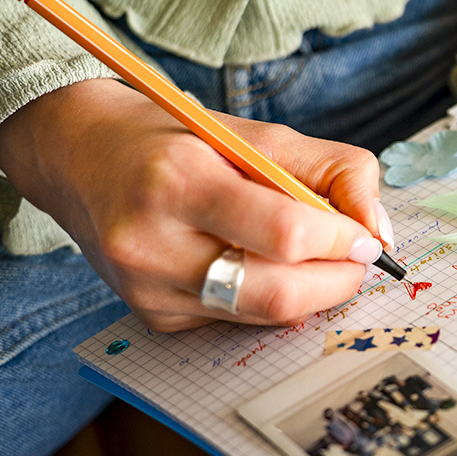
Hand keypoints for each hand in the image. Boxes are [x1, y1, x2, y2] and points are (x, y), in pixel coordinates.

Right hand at [0, 78, 389, 330]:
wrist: (79, 156)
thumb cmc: (177, 139)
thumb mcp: (258, 133)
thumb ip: (333, 170)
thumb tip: (377, 232)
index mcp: (180, 180)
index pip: (285, 233)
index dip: (341, 241)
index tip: (366, 238)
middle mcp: (152, 242)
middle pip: (277, 292)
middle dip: (337, 281)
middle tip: (357, 259)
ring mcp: (146, 289)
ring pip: (260, 315)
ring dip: (310, 294)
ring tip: (319, 261)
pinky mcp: (151, 316)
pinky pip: (235, 322)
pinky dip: (267, 300)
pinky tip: (261, 267)